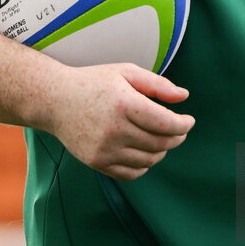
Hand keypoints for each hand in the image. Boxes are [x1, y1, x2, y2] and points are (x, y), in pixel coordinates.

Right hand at [41, 63, 193, 180]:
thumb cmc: (94, 82)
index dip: (183, 124)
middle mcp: (114, 129)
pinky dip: (144, 164)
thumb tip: (184, 97)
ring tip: (161, 138)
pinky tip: (145, 151)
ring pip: (149, 160)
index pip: (166, 123)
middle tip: (179, 130)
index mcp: (124, 104)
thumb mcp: (126, 72)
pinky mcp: (96, 162)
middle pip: (160, 143)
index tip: (189, 120)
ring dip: (162, 151)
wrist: (55, 100)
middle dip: (177, 137)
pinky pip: (131, 173)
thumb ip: (158, 84)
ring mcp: (104, 149)